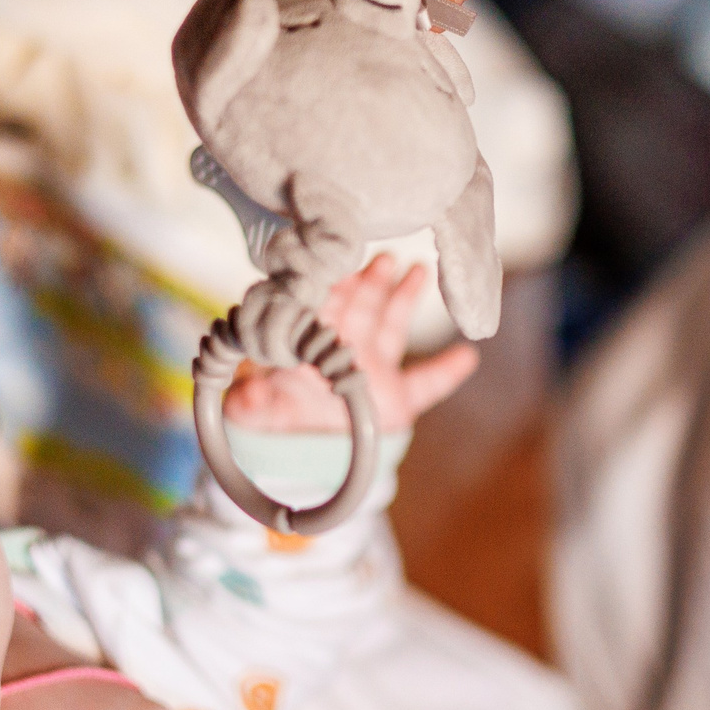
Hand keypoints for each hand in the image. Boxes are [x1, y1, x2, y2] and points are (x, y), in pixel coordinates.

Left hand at [220, 253, 477, 433]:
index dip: (332, 286)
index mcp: (311, 345)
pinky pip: (427, 383)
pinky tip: (466, 357)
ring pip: (391, 325)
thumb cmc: (279, 420)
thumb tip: (244, 396)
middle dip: (371, 279)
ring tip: (418, 271)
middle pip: (360, 305)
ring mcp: (373, 369)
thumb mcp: (259, 413)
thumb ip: (251, 404)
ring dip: (404, 297)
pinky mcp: (396, 399)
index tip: (339, 266)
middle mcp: (344, 348)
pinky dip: (447, 371)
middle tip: (382, 257)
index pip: (321, 308)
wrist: (306, 451)